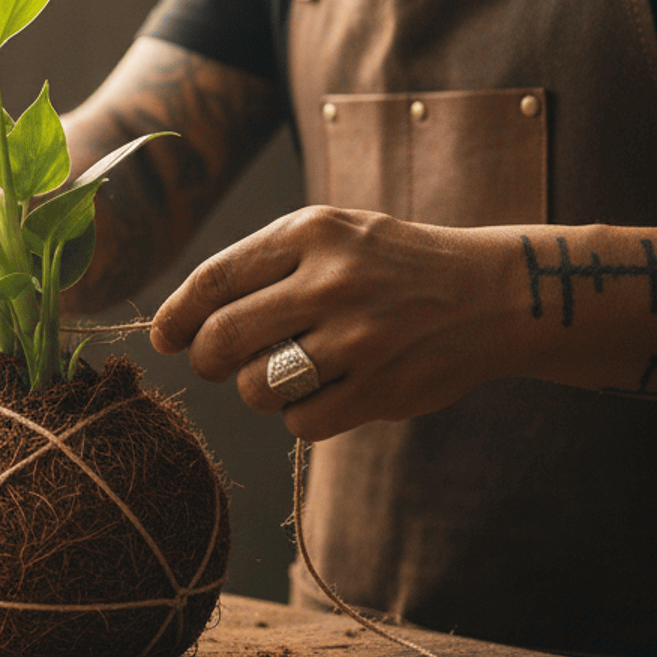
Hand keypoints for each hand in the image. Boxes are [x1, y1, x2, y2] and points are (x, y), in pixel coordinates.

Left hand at [149, 207, 525, 439]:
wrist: (492, 293)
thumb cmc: (391, 266)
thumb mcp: (332, 234)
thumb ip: (262, 266)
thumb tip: (182, 320)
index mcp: (310, 234)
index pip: (212, 280)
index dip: (176, 316)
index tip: (164, 337)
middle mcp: (331, 282)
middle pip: (222, 340)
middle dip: (207, 360)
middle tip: (218, 363)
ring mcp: (358, 339)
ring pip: (256, 388)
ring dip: (258, 390)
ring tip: (288, 372)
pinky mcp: (381, 389)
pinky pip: (301, 422)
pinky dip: (301, 416)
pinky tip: (327, 392)